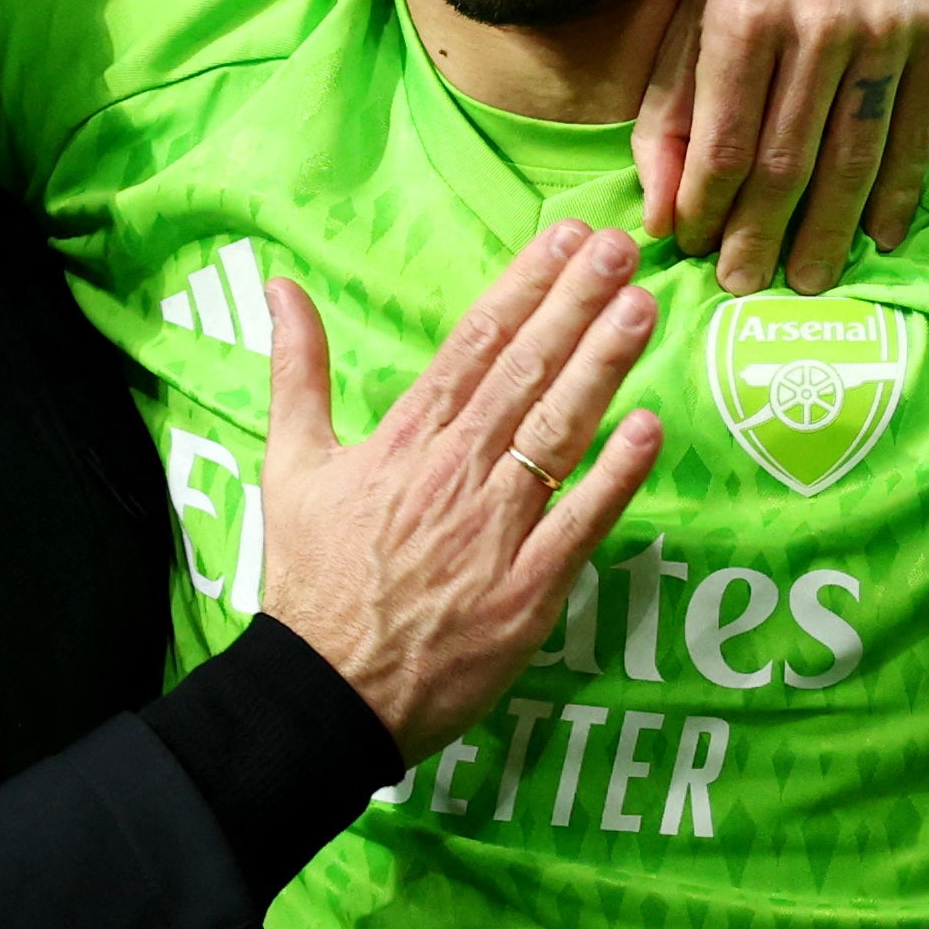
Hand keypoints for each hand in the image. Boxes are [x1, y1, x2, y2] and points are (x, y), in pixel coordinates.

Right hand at [256, 222, 667, 760]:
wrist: (326, 690)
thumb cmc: (312, 577)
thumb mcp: (289, 463)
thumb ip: (297, 370)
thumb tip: (279, 285)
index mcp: (405, 439)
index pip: (476, 342)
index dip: (526, 284)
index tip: (566, 238)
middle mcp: (455, 473)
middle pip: (527, 372)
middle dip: (578, 304)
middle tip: (623, 249)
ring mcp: (496, 532)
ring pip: (559, 433)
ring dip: (604, 366)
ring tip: (642, 308)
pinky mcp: (527, 591)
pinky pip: (580, 523)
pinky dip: (616, 476)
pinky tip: (650, 426)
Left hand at [632, 0, 928, 296]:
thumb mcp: (696, 2)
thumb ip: (672, 105)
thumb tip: (658, 210)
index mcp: (743, 11)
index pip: (724, 142)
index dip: (708, 210)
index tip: (695, 251)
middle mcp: (817, 21)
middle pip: (788, 162)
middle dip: (762, 237)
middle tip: (746, 286)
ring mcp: (888, 30)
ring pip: (855, 158)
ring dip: (829, 232)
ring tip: (807, 278)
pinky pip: (918, 136)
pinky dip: (898, 195)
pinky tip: (881, 236)